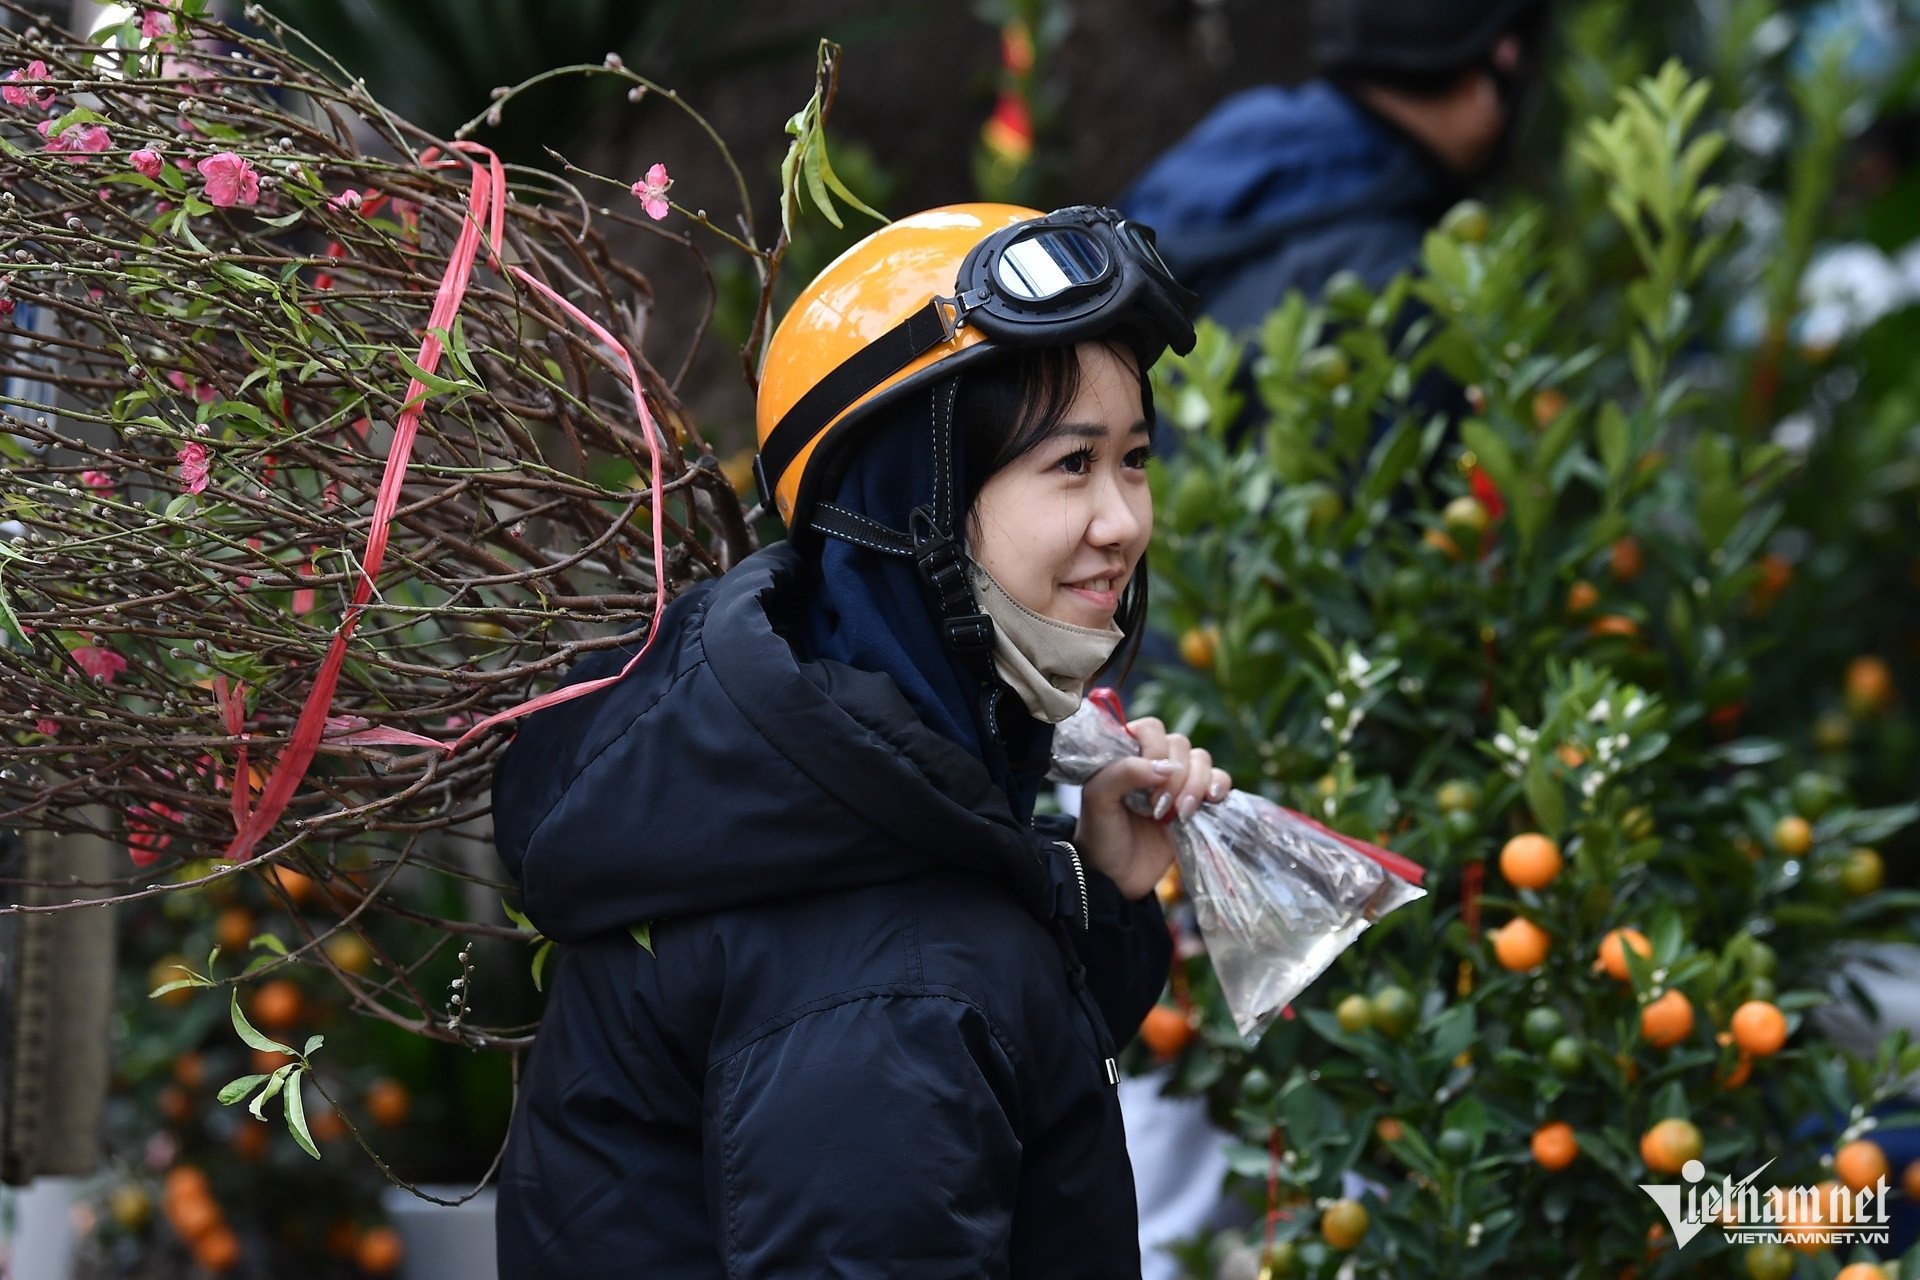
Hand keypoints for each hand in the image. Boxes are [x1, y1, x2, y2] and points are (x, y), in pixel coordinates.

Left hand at [1073, 717, 1230, 900]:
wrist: (1117, 879)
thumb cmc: (1101, 836)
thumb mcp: (1098, 800)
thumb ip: (1123, 772)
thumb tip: (1165, 766)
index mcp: (1126, 755)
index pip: (1150, 728)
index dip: (1154, 748)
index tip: (1148, 780)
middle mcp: (1153, 763)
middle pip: (1180, 744)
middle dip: (1176, 776)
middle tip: (1159, 808)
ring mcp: (1177, 783)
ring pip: (1202, 759)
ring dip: (1196, 784)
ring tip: (1181, 814)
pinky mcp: (1197, 803)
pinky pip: (1220, 780)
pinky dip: (1220, 785)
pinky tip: (1210, 800)